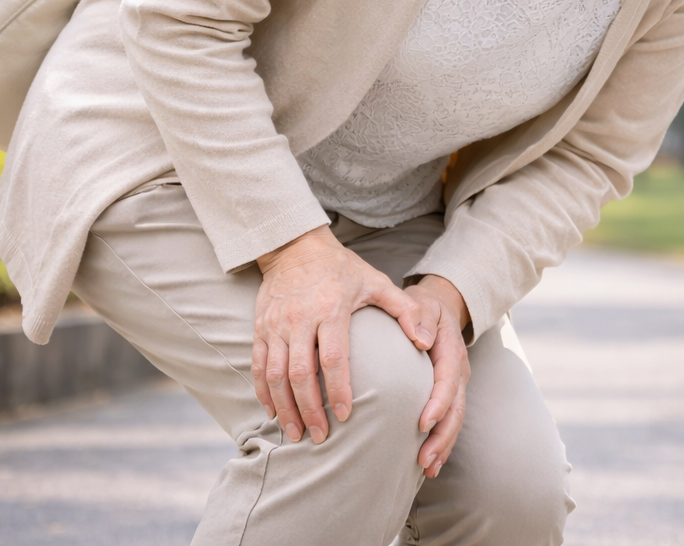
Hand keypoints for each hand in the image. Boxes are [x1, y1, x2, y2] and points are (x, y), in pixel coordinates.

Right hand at [253, 226, 430, 444]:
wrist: (295, 247)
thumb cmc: (342, 269)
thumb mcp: (377, 282)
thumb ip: (405, 310)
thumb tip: (425, 343)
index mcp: (330, 309)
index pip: (333, 357)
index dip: (338, 389)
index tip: (346, 415)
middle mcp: (299, 319)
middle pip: (300, 373)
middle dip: (309, 409)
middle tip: (321, 437)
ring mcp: (276, 325)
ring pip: (275, 374)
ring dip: (285, 408)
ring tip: (296, 433)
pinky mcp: (260, 328)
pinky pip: (258, 366)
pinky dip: (263, 393)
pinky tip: (273, 413)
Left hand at [405, 275, 470, 477]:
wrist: (440, 305)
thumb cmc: (425, 306)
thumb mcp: (422, 303)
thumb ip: (420, 317)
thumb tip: (422, 340)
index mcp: (451, 350)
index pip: (447, 381)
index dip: (437, 404)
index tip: (422, 423)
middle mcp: (458, 371)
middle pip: (455, 409)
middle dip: (441, 436)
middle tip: (423, 460)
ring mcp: (457, 383)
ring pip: (455, 419)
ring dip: (443, 445)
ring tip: (427, 468)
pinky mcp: (451, 393)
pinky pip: (450, 420)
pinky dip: (443, 442)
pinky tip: (432, 463)